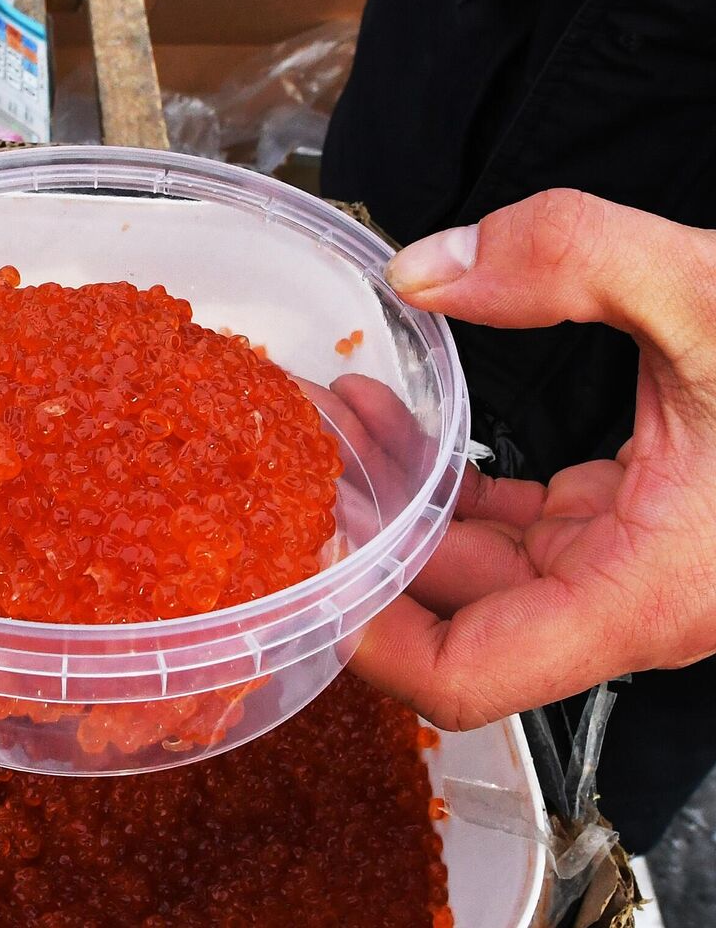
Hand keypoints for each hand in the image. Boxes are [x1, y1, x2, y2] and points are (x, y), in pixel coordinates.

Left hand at [349, 189, 715, 729]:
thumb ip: (568, 257)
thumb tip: (426, 266)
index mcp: (649, 591)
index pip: (468, 679)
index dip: (368, 641)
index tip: (301, 566)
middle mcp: (639, 599)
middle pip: (458, 620)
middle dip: (365, 547)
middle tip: (287, 466)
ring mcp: (641, 564)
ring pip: (486, 567)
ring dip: (402, 502)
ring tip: (327, 421)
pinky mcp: (644, 523)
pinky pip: (525, 528)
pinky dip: (457, 484)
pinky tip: (403, 420)